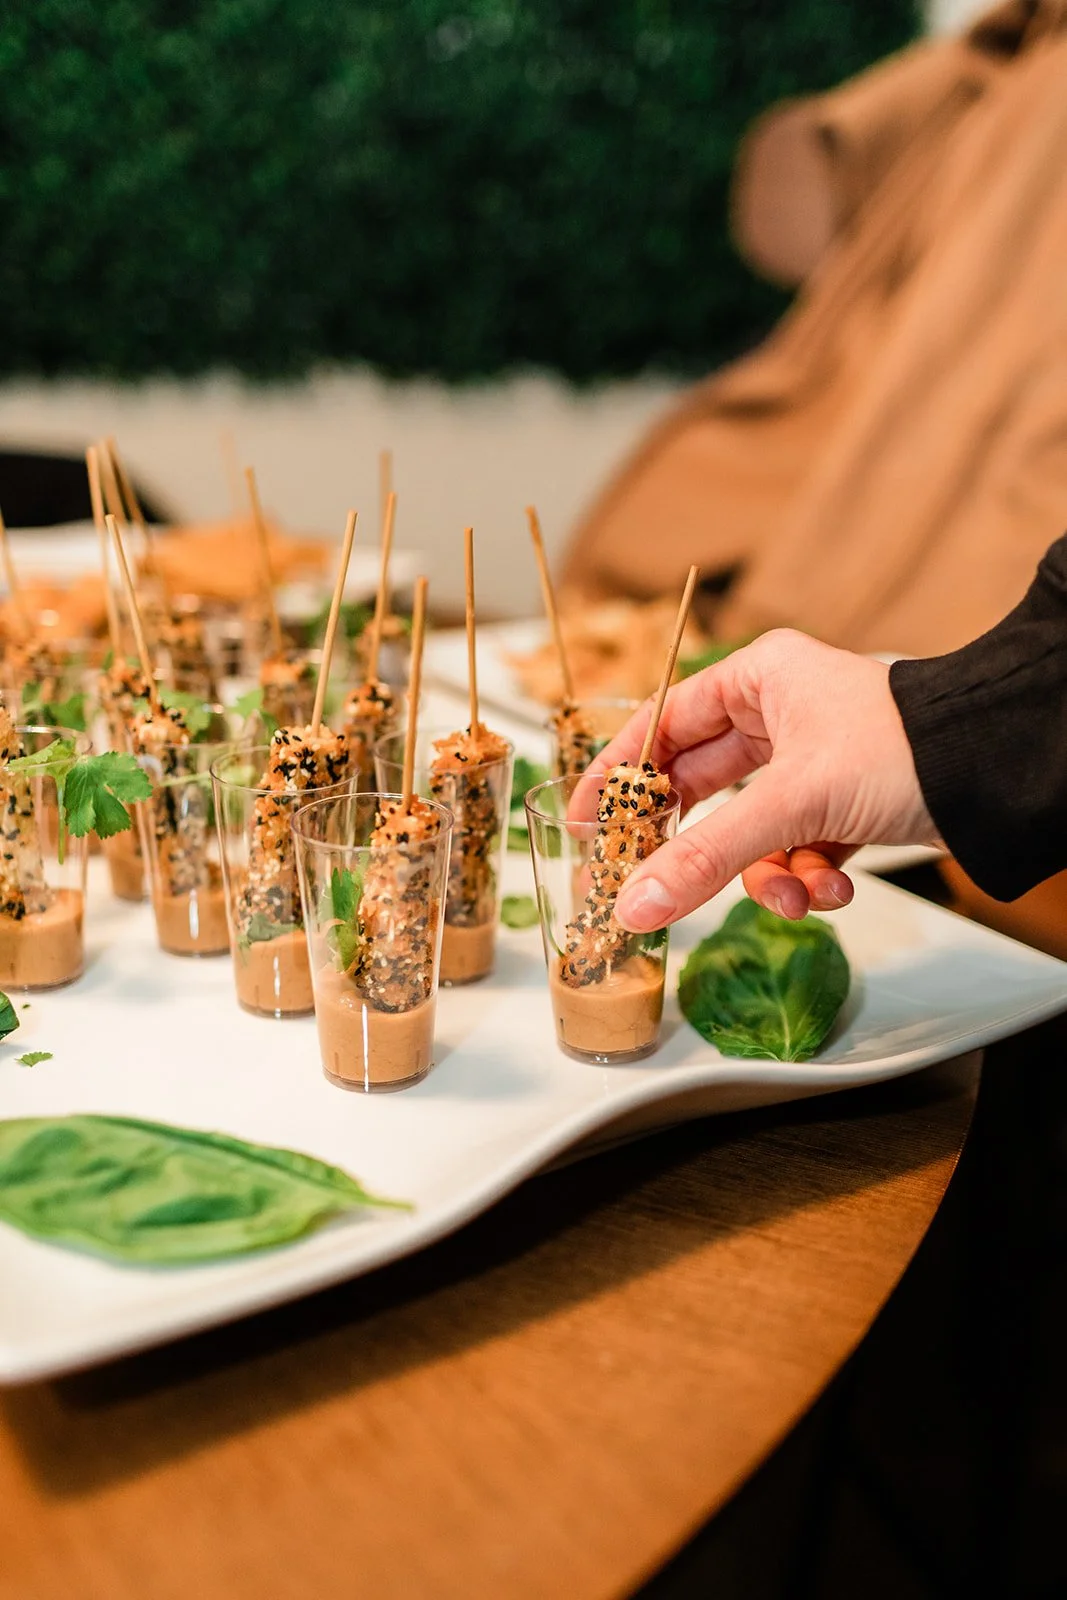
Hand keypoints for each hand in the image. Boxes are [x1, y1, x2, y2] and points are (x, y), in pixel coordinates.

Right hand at [572, 630, 937, 930]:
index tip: (584, 822)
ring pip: (751, 830)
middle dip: (699, 845)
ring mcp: (810, 760)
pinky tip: (837, 886)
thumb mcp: (791, 803)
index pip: (661, 723)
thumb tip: (633, 905)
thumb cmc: (902, 749)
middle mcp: (779, 712)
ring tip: (797, 895)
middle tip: (655, 884)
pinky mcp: (840, 802)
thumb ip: (705, 856)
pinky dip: (808, 876)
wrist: (998, 774)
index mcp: (758, 678)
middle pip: (703, 787)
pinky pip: (793, 848)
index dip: (619, 775)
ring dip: (768, 874)